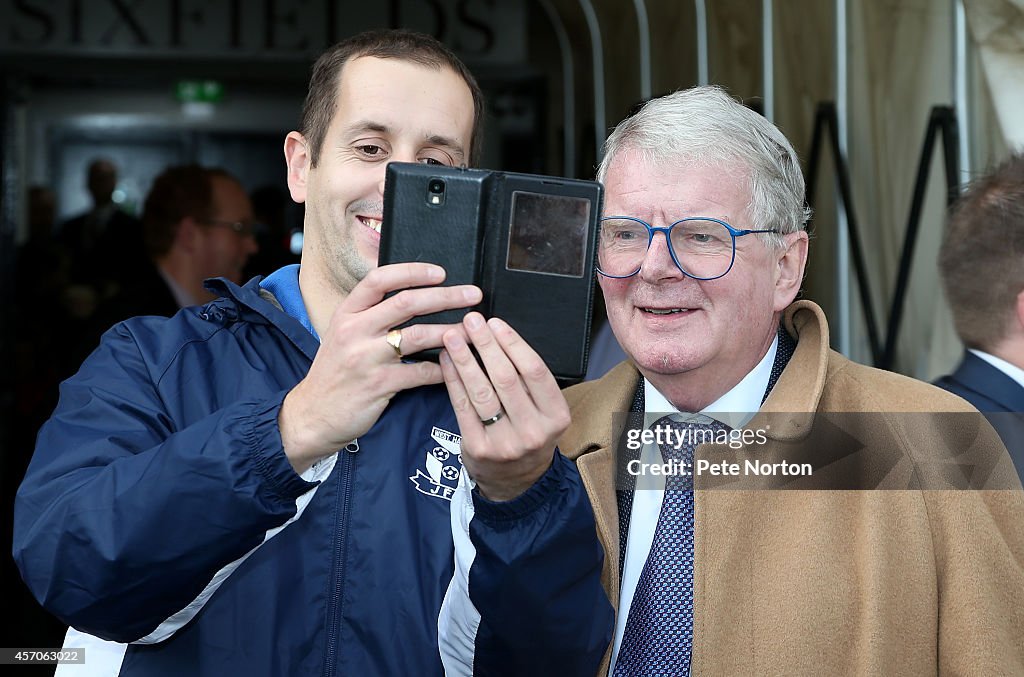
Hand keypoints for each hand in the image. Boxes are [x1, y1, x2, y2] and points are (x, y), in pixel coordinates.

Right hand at [280, 263, 481, 472]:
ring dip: (451, 331)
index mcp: (346, 313)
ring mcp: (365, 358)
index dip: (412, 272)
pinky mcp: (378, 385)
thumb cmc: (335, 372)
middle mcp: (353, 331)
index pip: (379, 279)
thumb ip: (370, 314)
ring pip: (417, 336)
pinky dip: (442, 369)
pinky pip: (420, 372)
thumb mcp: (342, 334)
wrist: (312, 415)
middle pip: (406, 302)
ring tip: (473, 330)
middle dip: (445, 296)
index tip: (440, 272)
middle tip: (473, 294)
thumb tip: (411, 294)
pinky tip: (457, 367)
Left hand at [440, 312, 569, 501]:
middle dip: (486, 345)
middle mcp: (533, 430)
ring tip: (452, 336)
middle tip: (471, 321)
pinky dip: (453, 380)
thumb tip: (499, 336)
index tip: (496, 323)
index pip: (535, 371)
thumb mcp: (544, 412)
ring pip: (481, 392)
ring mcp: (504, 442)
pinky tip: (447, 361)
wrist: (517, 482)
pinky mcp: (478, 448)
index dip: (513, 343)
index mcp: (556, 415)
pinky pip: (462, 407)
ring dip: (465, 359)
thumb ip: (529, 381)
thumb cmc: (529, 434)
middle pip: (506, 378)